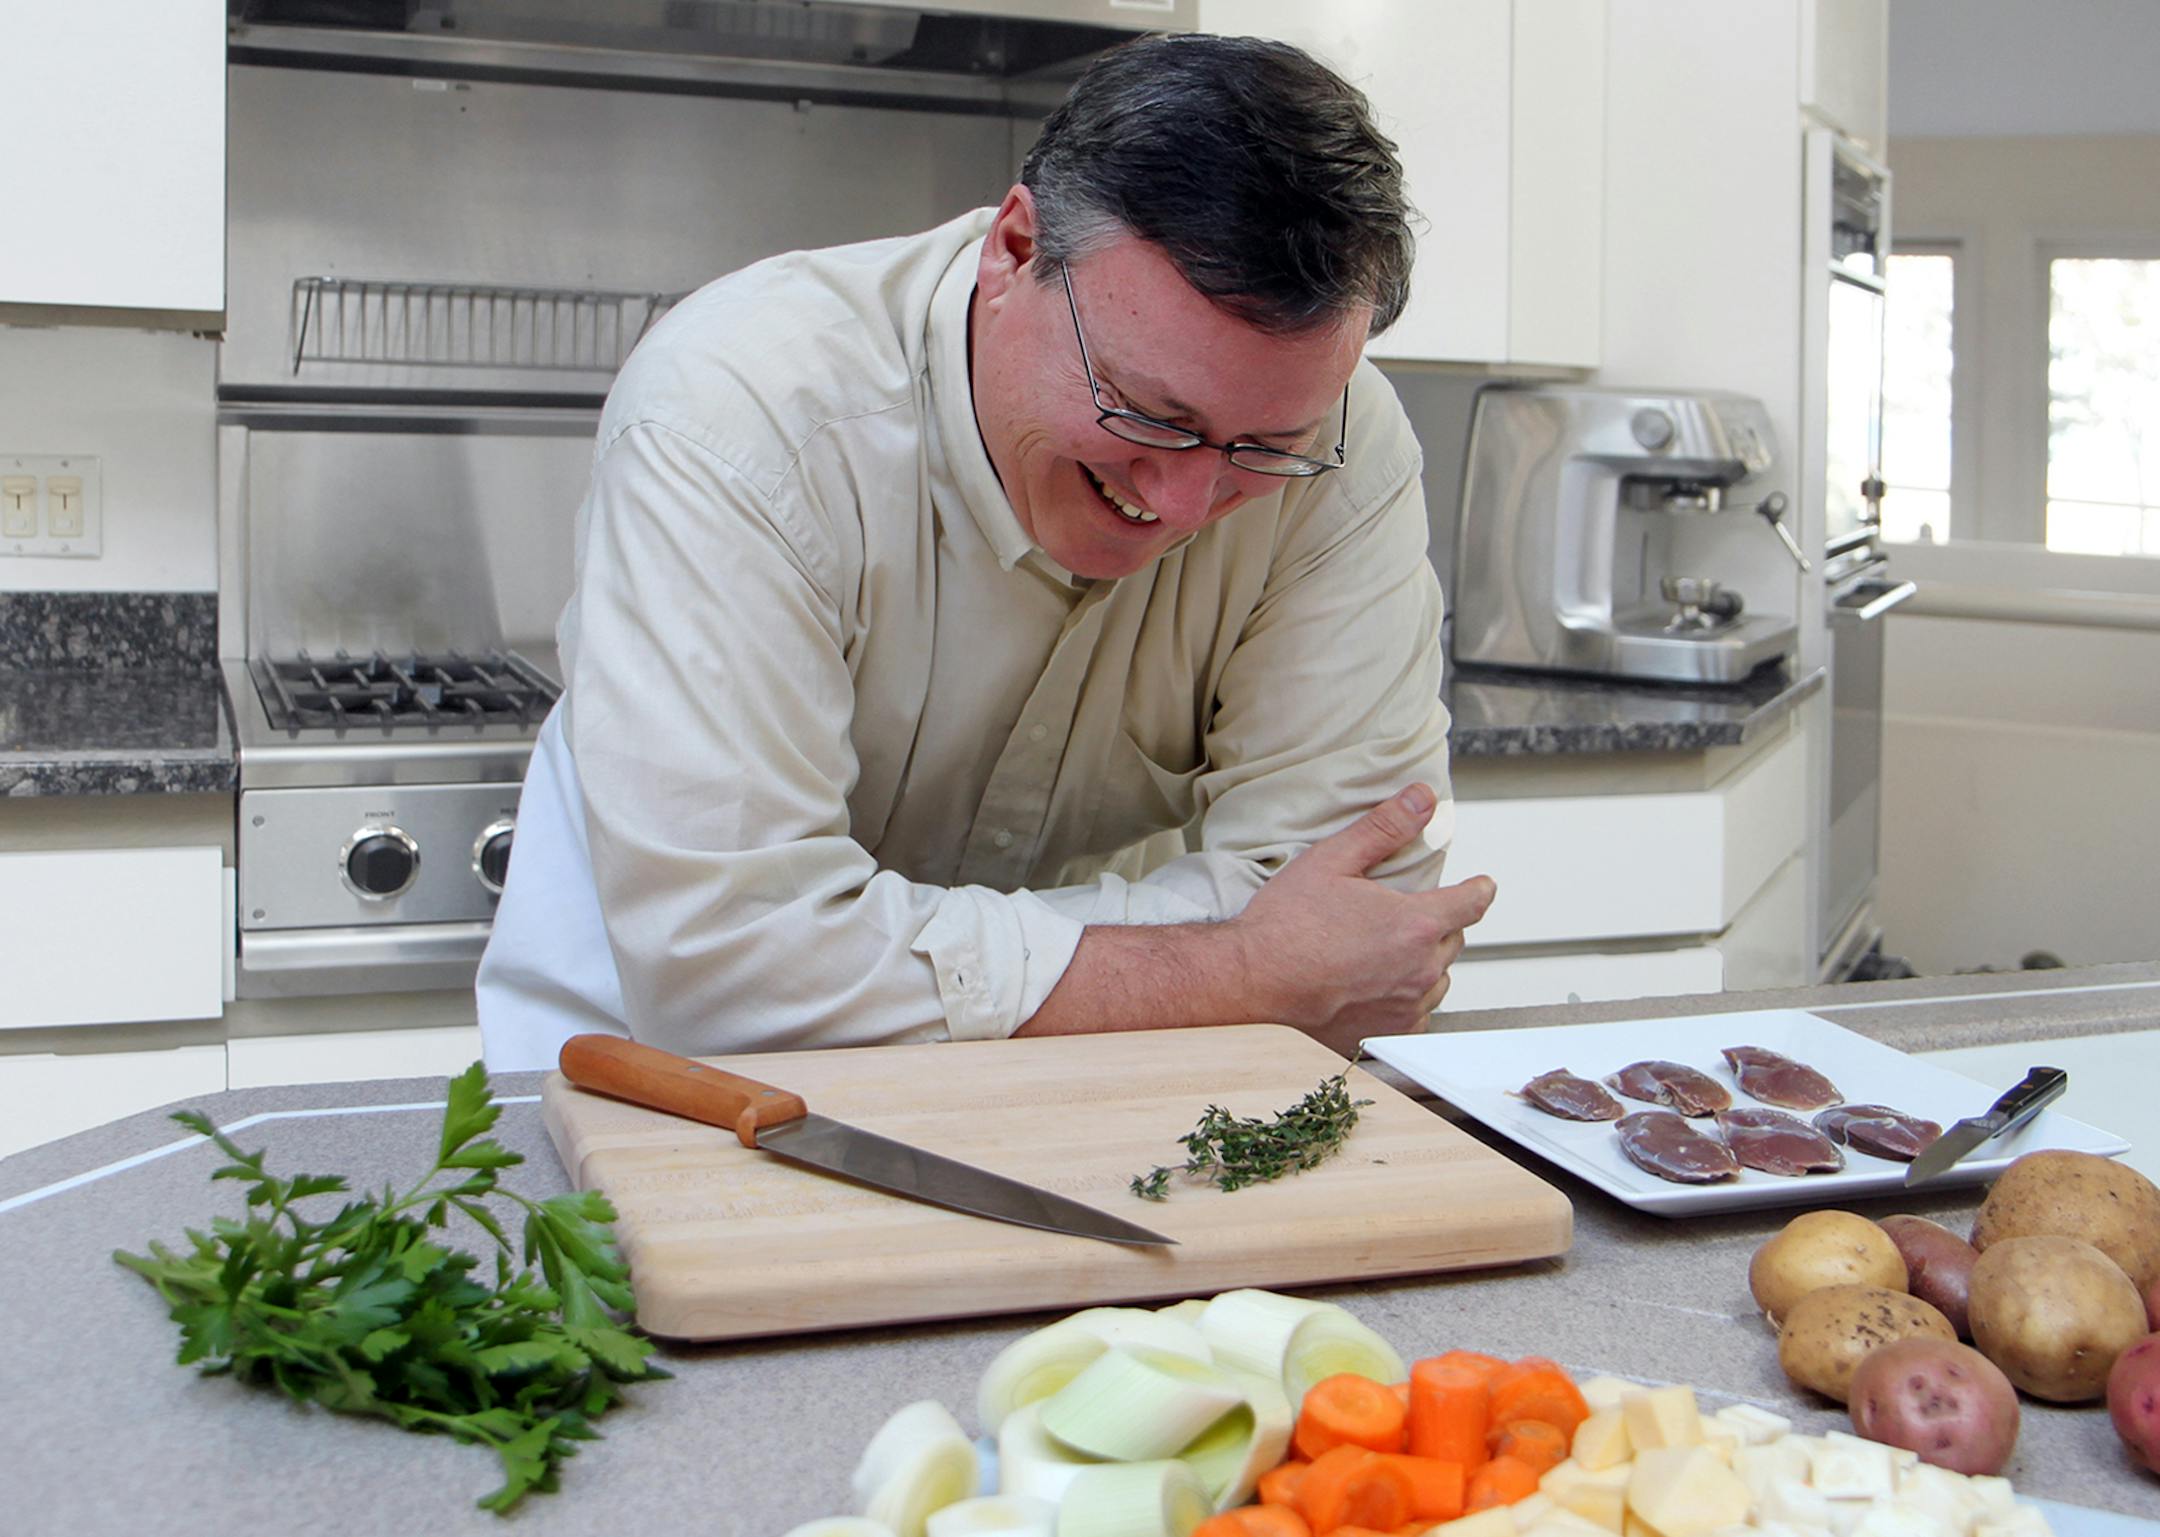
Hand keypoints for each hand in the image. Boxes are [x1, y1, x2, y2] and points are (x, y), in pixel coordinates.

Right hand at [1229, 783, 1495, 1055]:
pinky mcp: (1388, 1034)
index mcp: (1414, 923)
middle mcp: (1419, 969)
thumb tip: (1421, 800)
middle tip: (1401, 916)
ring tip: (1384, 952)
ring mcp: (1406, 1006)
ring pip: (1437, 979)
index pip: (1473, 901)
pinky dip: (1405, 999)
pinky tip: (1373, 986)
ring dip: (1422, 963)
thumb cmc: (1285, 928)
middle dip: (1437, 924)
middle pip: (1454, 939)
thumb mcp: (1332, 861)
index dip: (1478, 889)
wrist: (1252, 984)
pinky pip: (1417, 1015)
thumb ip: (1384, 828)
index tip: (1479, 886)